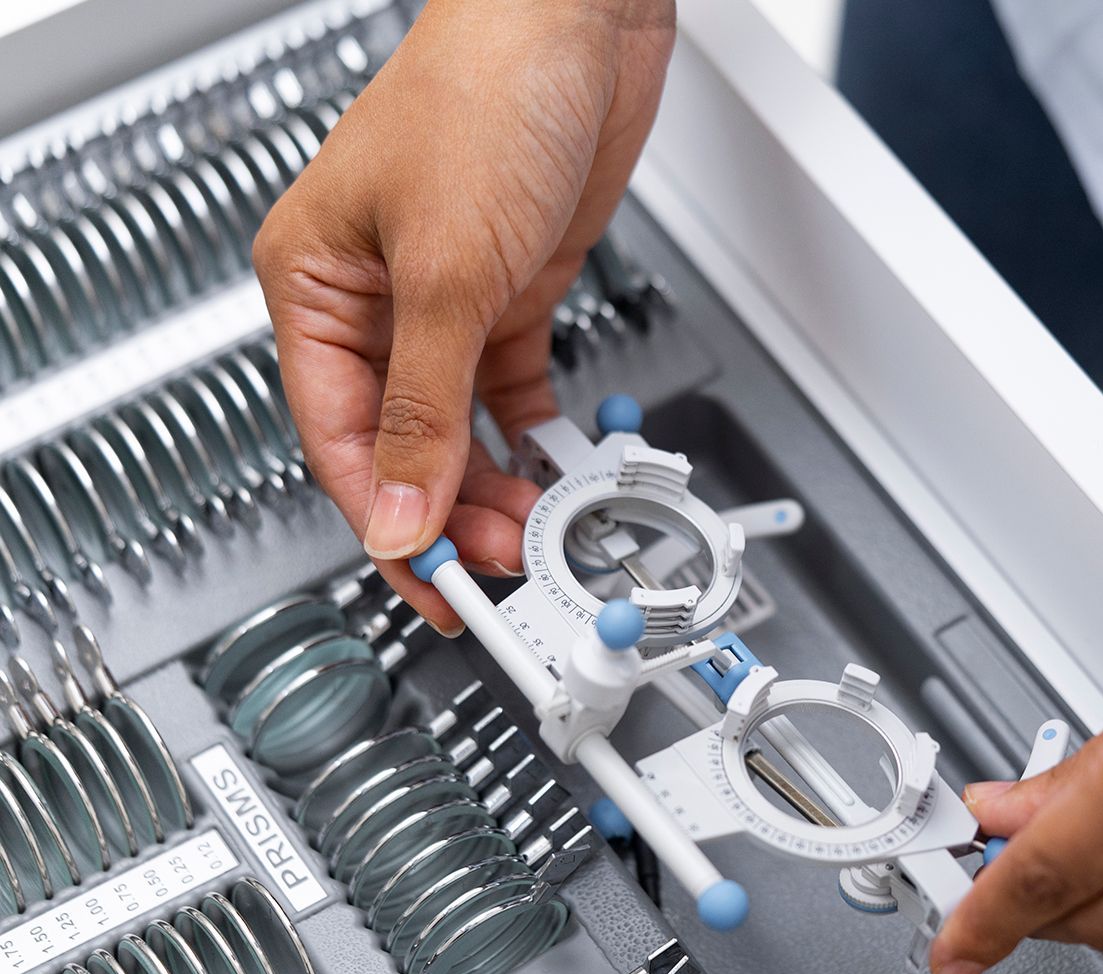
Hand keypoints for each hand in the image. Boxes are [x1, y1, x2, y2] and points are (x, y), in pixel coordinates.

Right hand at [253, 0, 674, 630]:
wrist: (577, 20)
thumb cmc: (486, 93)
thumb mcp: (447, 271)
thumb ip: (425, 404)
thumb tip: (400, 510)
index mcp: (316, 284)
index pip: (341, 436)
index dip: (387, 515)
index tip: (434, 579)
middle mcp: (375, 299)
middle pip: (400, 442)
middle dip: (449, 512)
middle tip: (501, 568)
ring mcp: (445, 299)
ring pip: (457, 426)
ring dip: (494, 484)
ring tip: (537, 531)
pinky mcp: (509, 292)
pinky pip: (507, 391)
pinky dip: (530, 435)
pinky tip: (549, 471)